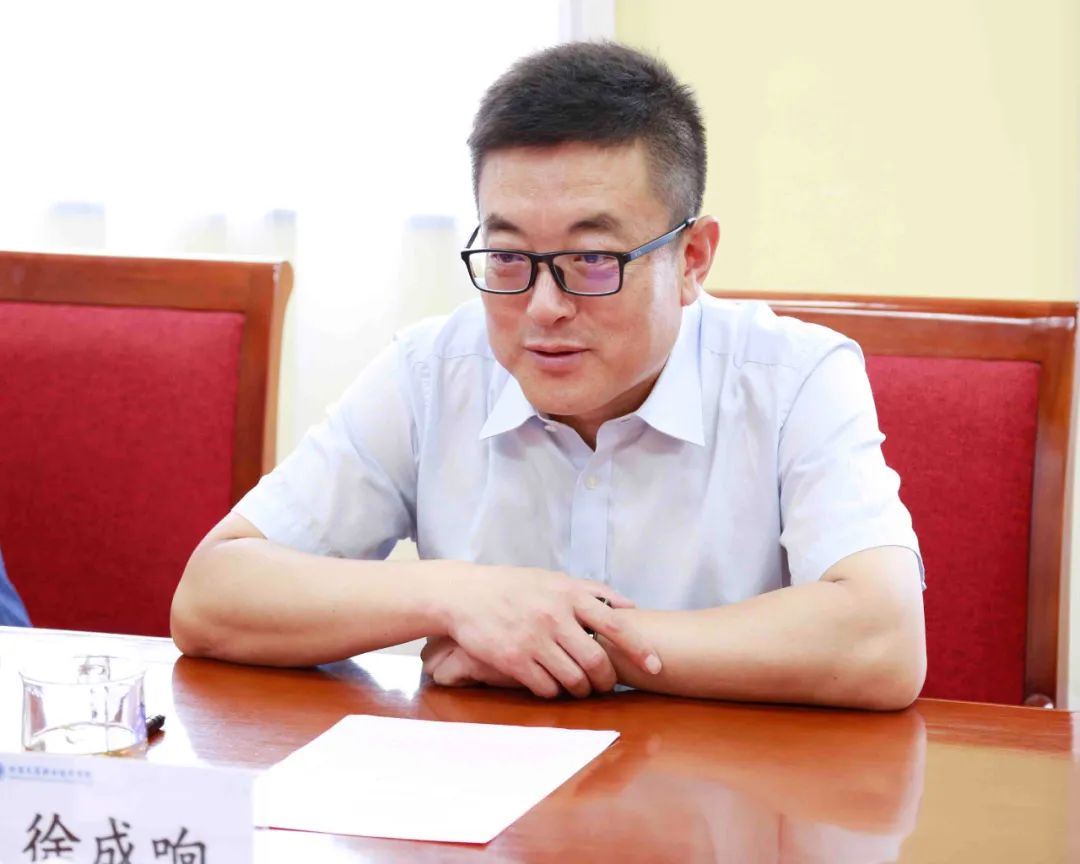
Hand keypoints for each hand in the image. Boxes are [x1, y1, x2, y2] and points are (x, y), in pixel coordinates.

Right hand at [437, 563, 661, 698]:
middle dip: (607, 680)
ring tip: (579, 687)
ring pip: (574, 680)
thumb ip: (593, 592)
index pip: (617, 626)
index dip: (640, 649)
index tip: (656, 666)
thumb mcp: (554, 579)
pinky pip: (546, 688)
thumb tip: (631, 607)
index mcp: (569, 594)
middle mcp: (555, 616)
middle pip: (597, 661)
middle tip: (605, 684)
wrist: (466, 595)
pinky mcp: (514, 660)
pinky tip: (551, 684)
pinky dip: (554, 691)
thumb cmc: (515, 587)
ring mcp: (534, 639)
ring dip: (581, 689)